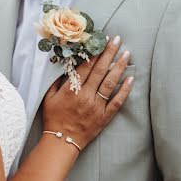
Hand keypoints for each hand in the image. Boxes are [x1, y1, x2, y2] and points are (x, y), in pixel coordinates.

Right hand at [42, 36, 131, 150]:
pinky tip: (131, 79)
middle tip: (117, 39)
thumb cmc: (54, 118)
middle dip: (109, 53)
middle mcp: (86, 96)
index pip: (86, 66)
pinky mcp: (104, 117)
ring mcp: (97, 106)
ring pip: (110, 83)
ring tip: (126, 53)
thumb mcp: (49, 97)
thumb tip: (66, 64)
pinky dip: (124, 90)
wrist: (61, 142)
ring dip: (119, 67)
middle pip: (100, 70)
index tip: (101, 40)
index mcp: (72, 89)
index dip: (94, 52)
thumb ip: (57, 80)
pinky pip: (117, 102)